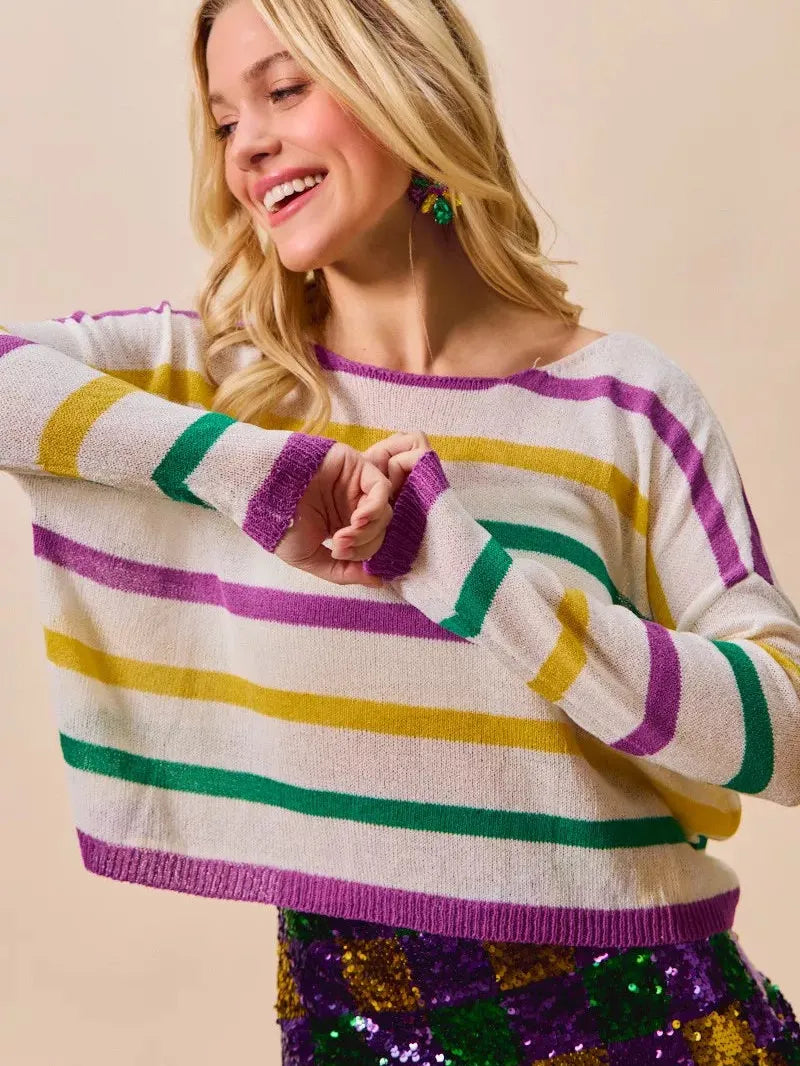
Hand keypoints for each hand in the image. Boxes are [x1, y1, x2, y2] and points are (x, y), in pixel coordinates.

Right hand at [273, 441, 393, 588]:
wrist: (263, 493)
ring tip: (342, 535)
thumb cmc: (280, 524)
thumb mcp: (308, 557)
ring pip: (384, 512)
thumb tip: (378, 582)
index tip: (337, 554)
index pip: (371, 543)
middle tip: (339, 545)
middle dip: (364, 544)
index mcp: (343, 526)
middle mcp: (352, 505)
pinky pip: (382, 487)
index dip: (361, 554)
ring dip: (368, 530)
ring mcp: (356, 485)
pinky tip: (357, 519)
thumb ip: (342, 572)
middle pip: (380, 529)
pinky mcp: (357, 466)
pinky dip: (374, 508)